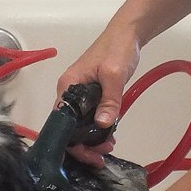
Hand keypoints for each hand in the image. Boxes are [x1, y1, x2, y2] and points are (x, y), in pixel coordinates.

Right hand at [58, 23, 141, 165]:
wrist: (128, 34)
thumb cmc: (117, 49)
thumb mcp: (114, 75)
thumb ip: (109, 100)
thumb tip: (103, 124)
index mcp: (68, 86)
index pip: (61, 120)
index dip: (72, 140)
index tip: (88, 153)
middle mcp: (70, 92)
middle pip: (70, 126)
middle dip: (83, 144)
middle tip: (101, 157)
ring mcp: (81, 94)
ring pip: (81, 123)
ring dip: (92, 139)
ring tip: (108, 148)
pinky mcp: (93, 95)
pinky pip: (91, 116)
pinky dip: (98, 128)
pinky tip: (109, 137)